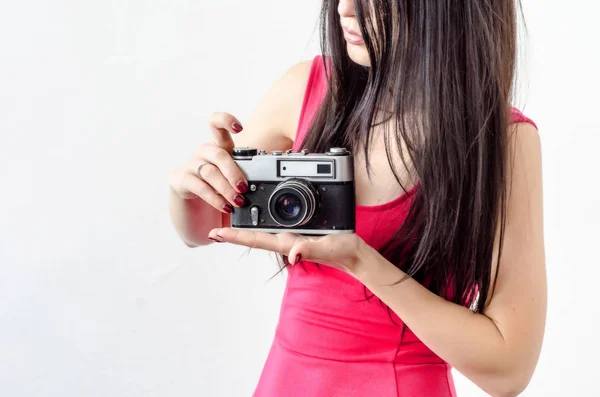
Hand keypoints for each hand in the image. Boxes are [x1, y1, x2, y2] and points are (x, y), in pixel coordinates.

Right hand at [169, 112, 247, 213]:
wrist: (195, 204)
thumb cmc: (219, 185)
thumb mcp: (232, 176)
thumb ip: (245, 173)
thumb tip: (265, 180)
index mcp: (218, 145)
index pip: (216, 123)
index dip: (226, 121)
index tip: (239, 128)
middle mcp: (203, 152)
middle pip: (218, 154)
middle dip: (234, 172)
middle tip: (244, 188)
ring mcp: (190, 164)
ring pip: (209, 172)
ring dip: (226, 188)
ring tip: (238, 201)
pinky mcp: (180, 179)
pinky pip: (199, 187)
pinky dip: (215, 198)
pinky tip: (225, 206)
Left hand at [207, 227, 369, 274]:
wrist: (354, 255)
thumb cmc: (343, 253)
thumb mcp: (329, 248)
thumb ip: (311, 249)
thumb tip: (293, 255)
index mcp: (288, 243)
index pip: (256, 239)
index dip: (235, 236)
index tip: (216, 233)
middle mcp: (286, 241)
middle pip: (253, 236)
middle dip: (233, 233)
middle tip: (213, 229)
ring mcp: (292, 237)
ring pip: (263, 231)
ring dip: (245, 227)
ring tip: (229, 221)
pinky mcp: (300, 232)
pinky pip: (277, 226)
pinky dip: (263, 222)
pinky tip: (259, 216)